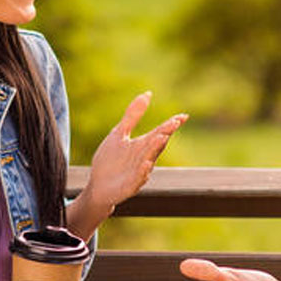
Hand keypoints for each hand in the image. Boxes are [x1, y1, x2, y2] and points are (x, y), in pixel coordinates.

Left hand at [79, 92, 186, 212]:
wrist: (97, 186)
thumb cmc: (110, 160)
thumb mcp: (119, 133)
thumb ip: (133, 115)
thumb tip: (148, 93)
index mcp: (143, 145)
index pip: (160, 132)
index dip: (171, 124)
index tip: (183, 116)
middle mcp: (145, 158)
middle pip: (157, 144)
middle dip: (165, 133)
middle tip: (173, 122)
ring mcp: (138, 172)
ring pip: (149, 159)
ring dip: (155, 148)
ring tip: (161, 137)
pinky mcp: (130, 185)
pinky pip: (138, 178)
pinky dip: (143, 171)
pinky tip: (146, 163)